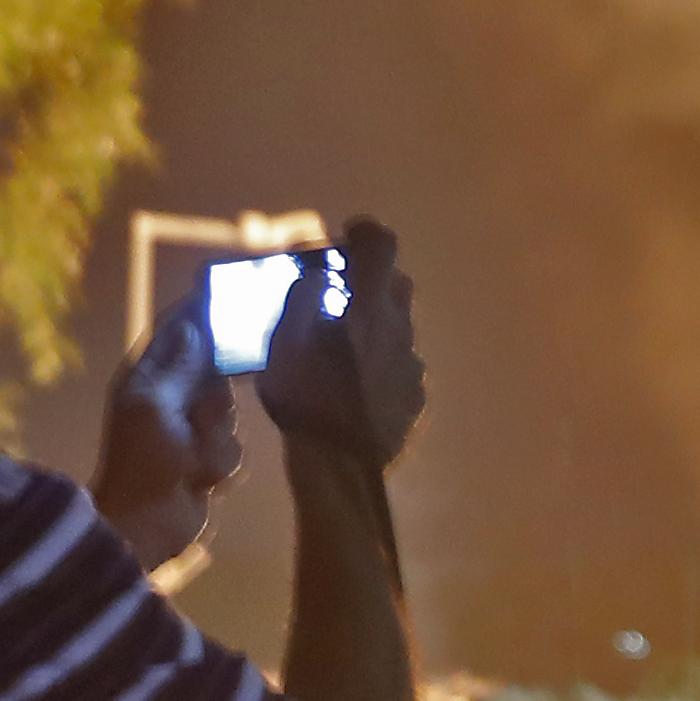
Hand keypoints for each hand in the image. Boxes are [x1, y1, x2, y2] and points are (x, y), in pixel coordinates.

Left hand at [93, 329, 247, 571]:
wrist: (145, 527)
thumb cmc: (142, 463)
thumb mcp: (156, 406)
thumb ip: (179, 366)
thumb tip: (192, 324)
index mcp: (148, 377)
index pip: (177, 330)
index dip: (200, 314)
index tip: (230, 303)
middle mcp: (171, 396)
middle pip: (214, 371)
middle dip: (213, 398)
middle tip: (199, 419)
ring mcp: (190, 430)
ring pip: (228, 412)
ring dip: (214, 439)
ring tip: (190, 460)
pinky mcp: (207, 460)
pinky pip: (232, 448)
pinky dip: (217, 465)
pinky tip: (199, 480)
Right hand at [256, 216, 425, 464]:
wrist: (339, 468)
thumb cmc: (304, 399)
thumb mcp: (284, 342)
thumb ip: (301, 295)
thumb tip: (314, 269)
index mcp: (368, 306)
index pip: (381, 244)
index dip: (364, 233)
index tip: (346, 237)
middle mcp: (400, 328)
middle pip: (396, 284)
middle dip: (370, 280)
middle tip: (339, 295)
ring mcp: (413, 364)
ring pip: (400, 327)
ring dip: (377, 324)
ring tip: (344, 347)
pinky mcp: (415, 397)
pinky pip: (401, 366)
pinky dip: (383, 363)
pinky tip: (358, 385)